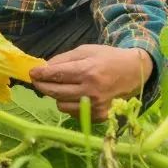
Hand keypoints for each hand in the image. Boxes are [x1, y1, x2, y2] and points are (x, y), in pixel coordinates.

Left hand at [29, 45, 153, 120]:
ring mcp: (95, 107)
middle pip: (55, 93)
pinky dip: (70, 105)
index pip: (56, 75)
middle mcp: (91, 91)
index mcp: (88, 71)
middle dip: (43, 86)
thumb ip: (64, 59)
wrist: (134, 72)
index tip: (32, 73)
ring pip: (61, 106)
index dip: (40, 75)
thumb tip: (44, 68)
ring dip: (58, 96)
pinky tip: (76, 96)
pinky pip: (73, 113)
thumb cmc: (108, 58)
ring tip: (63, 87)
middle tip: (38, 81)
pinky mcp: (99, 117)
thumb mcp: (87, 51)